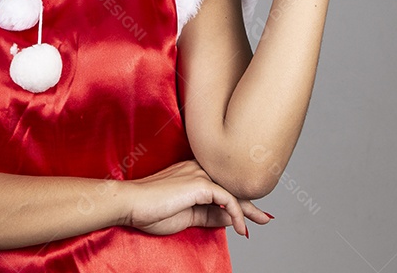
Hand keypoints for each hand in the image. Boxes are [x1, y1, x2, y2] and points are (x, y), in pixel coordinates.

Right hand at [123, 160, 272, 237]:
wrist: (130, 204)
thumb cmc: (150, 211)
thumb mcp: (187, 216)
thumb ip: (209, 215)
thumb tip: (231, 219)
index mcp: (192, 173)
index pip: (221, 186)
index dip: (238, 200)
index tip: (251, 214)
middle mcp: (198, 168)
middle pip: (231, 186)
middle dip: (250, 204)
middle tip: (265, 217)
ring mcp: (199, 174)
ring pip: (232, 192)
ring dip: (248, 210)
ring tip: (260, 222)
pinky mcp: (200, 184)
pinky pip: (228, 200)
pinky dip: (238, 215)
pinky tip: (241, 229)